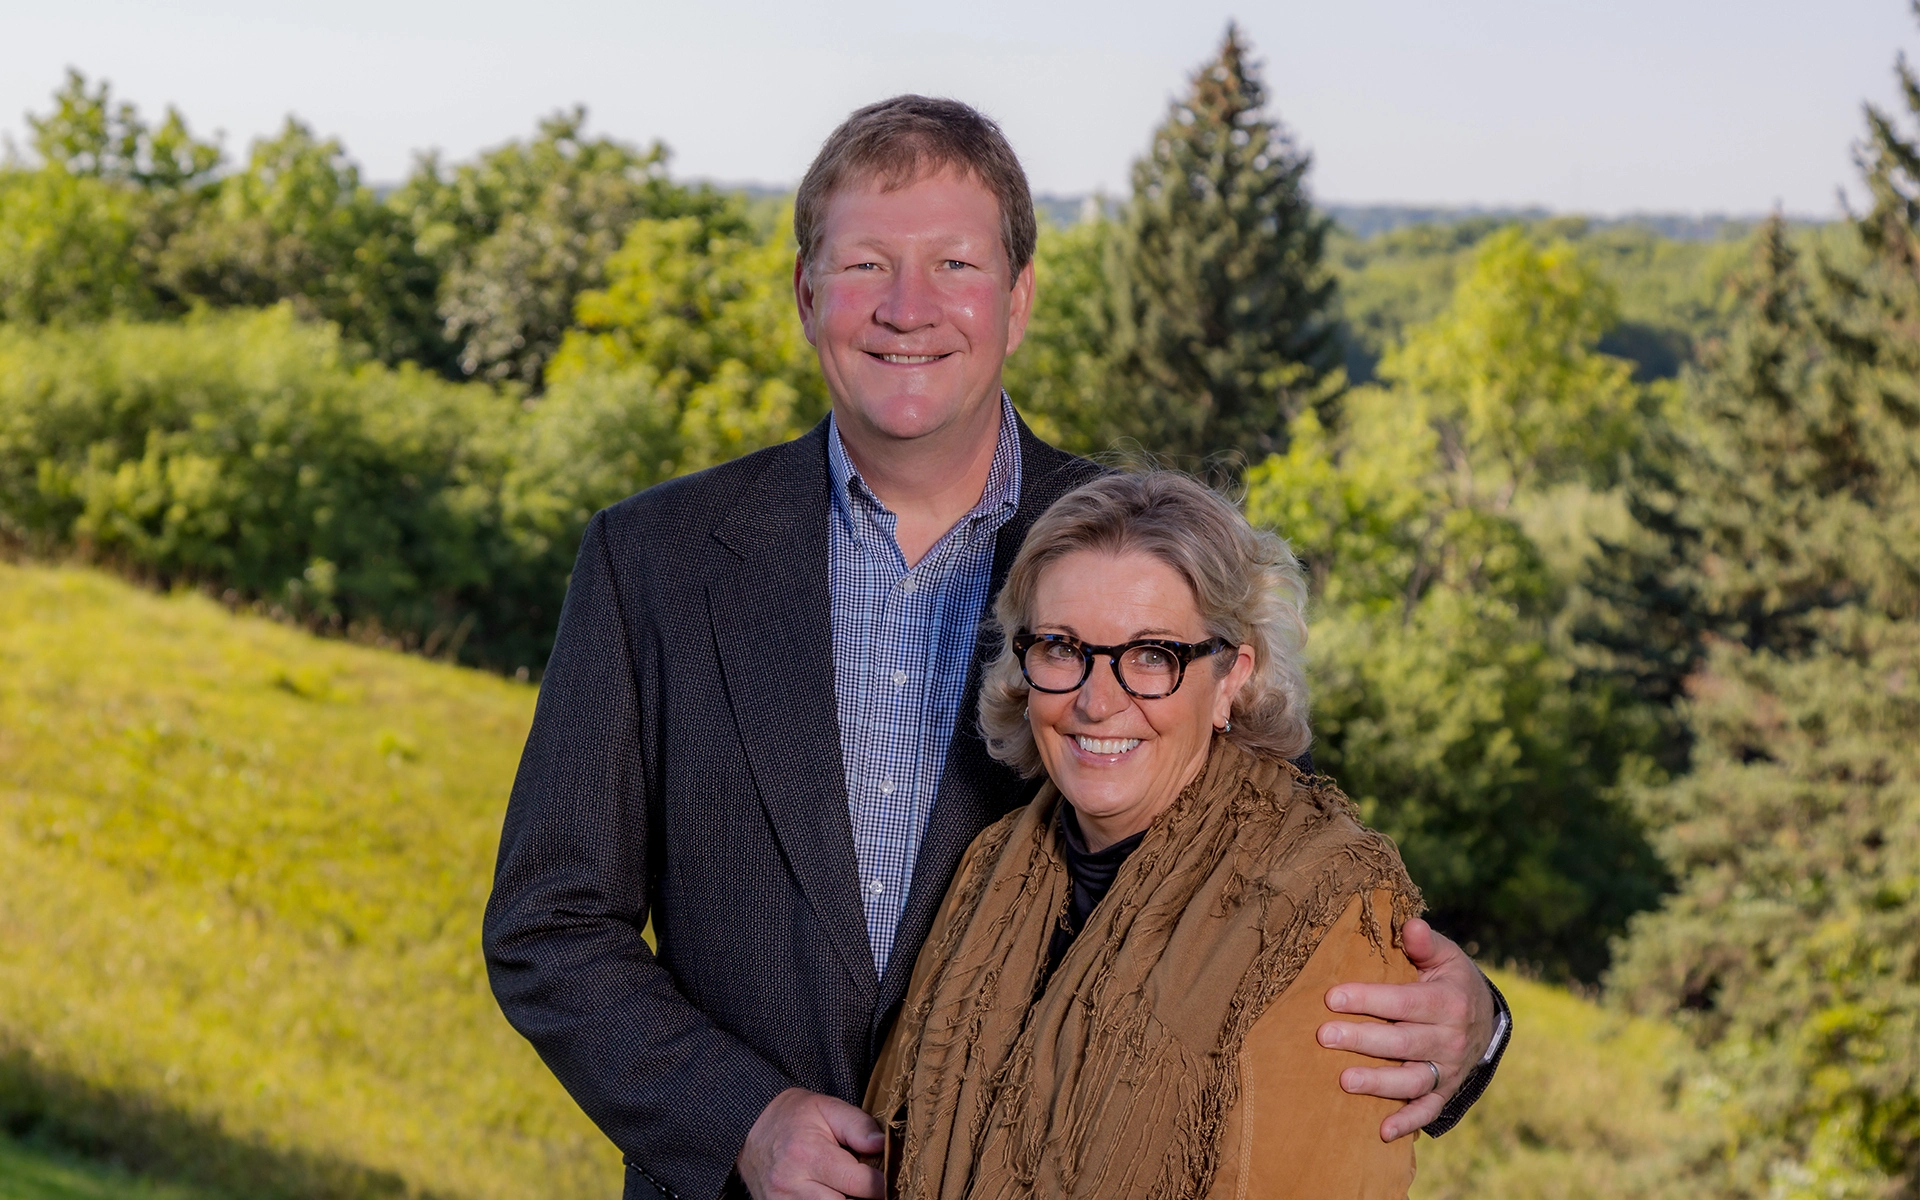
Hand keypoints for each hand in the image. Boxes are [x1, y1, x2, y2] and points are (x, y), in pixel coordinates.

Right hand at [737, 1087, 885, 1199]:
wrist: (748, 1127)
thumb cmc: (793, 1117)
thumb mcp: (827, 1107)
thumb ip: (858, 1125)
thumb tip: (882, 1145)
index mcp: (809, 1154)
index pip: (858, 1182)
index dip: (880, 1184)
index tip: (888, 1179)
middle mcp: (792, 1183)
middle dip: (861, 1198)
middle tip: (867, 1186)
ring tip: (847, 1188)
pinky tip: (830, 1192)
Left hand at [1316, 918, 1495, 1141]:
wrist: (1485, 1017)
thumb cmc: (1450, 979)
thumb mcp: (1445, 956)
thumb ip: (1425, 943)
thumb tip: (1410, 924)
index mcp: (1449, 1000)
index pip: (1404, 1001)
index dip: (1369, 999)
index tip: (1332, 997)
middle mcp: (1451, 1037)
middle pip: (1403, 1041)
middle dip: (1362, 1040)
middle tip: (1324, 1037)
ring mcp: (1449, 1068)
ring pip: (1412, 1079)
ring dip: (1379, 1082)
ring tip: (1344, 1081)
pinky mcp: (1446, 1090)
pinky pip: (1428, 1109)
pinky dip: (1408, 1121)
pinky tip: (1381, 1131)